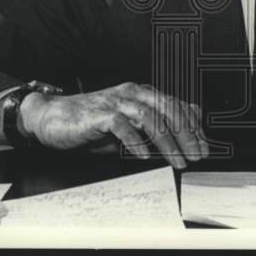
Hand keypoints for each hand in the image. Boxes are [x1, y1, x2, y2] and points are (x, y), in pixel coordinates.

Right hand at [19, 82, 208, 168]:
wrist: (51, 117)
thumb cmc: (89, 124)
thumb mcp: (127, 127)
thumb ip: (150, 128)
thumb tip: (180, 138)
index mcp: (141, 94)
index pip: (176, 106)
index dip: (194, 126)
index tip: (205, 146)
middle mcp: (131, 93)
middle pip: (168, 110)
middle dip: (187, 134)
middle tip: (198, 156)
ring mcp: (115, 102)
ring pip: (150, 117)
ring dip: (168, 141)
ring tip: (178, 161)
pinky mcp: (99, 114)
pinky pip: (122, 126)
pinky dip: (136, 141)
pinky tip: (144, 156)